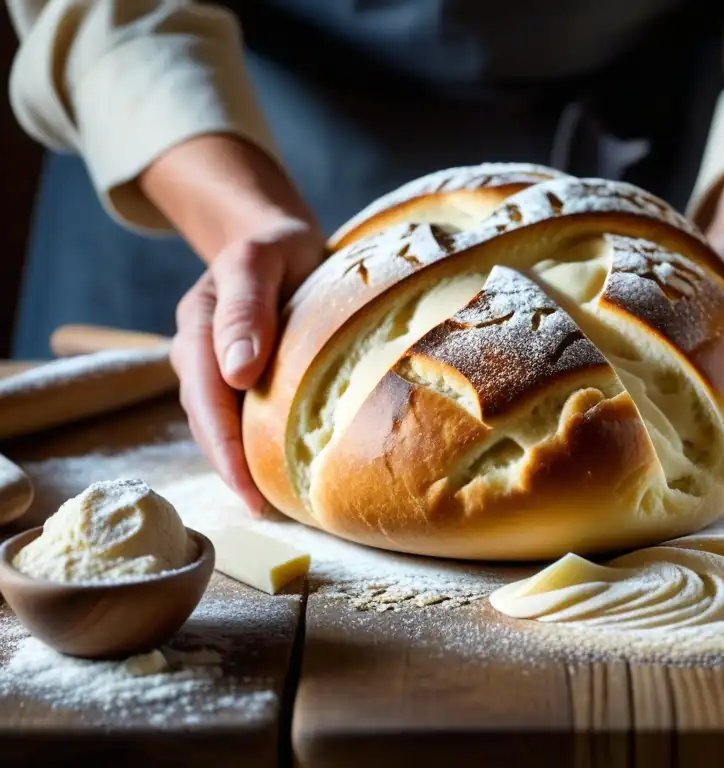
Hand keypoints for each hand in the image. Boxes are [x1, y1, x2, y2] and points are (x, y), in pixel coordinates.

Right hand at [170, 216, 323, 514]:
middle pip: (208, 422)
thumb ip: (244, 309)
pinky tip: (279, 468)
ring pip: (220, 423)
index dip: (225, 448)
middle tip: (265, 511)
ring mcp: (213, 366)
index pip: (206, 399)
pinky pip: (238, 415)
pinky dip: (253, 444)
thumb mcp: (260, 261)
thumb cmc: (274, 246)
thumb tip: (238, 372)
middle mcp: (198, 354)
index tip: (249, 488)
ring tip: (274, 502)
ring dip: (241, 463)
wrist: (278, 238)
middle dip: (231, 470)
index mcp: (198, 328)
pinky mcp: (235, 374)